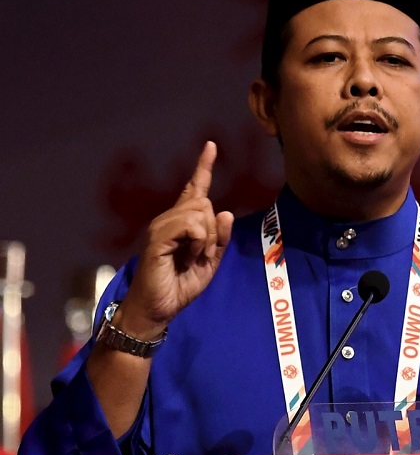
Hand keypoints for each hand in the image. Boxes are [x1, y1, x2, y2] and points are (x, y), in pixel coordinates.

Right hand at [114, 141, 234, 338]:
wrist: (158, 309)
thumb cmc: (180, 286)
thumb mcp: (210, 262)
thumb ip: (220, 239)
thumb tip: (225, 212)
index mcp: (182, 222)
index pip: (195, 188)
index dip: (203, 166)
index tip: (211, 145)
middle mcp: (169, 219)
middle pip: (206, 202)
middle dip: (214, 231)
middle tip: (201, 255)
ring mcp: (161, 226)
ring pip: (200, 212)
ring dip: (206, 240)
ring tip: (192, 258)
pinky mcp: (157, 237)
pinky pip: (192, 226)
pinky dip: (199, 243)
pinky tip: (188, 258)